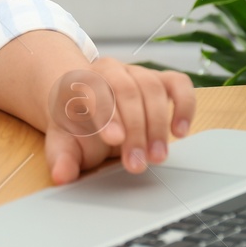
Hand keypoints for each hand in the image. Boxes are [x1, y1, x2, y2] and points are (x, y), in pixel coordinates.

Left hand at [43, 58, 194, 184]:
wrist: (85, 102)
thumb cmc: (76, 123)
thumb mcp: (63, 140)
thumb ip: (61, 157)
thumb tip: (61, 176)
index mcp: (81, 81)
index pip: (94, 91)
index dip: (107, 114)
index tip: (115, 140)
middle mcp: (109, 70)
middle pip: (126, 90)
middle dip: (135, 129)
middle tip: (137, 163)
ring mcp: (136, 73)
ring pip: (152, 87)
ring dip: (158, 124)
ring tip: (157, 156)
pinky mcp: (160, 79)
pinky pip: (179, 84)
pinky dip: (184, 106)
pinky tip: (180, 132)